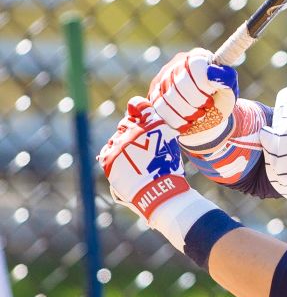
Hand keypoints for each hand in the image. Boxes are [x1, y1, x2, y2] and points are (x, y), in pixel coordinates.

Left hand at [98, 97, 190, 220]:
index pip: (138, 105)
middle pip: (125, 124)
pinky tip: (124, 166)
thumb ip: (155, 130)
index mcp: (153, 124)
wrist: (159, 191)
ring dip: (121, 146)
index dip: (136, 107)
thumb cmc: (168, 169)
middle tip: (138, 149)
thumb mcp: (169, 143)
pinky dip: (113, 157)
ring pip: (115, 139)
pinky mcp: (109, 157)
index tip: (136, 112)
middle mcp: (135, 130)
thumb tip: (140, 122)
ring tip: (133, 162)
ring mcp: (120, 144)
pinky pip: (106, 151)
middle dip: (129, 133)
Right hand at [149, 49, 238, 141]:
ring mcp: (163, 76)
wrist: (207, 116)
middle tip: (203, 111)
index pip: (195, 65)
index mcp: (199, 57)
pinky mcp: (154, 92)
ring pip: (166, 96)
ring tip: (196, 116)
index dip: (202, 86)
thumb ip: (226, 79)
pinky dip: (174, 119)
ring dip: (184, 112)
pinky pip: (158, 107)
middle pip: (178, 83)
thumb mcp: (229, 90)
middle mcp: (178, 62)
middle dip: (193, 102)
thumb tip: (212, 71)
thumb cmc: (220, 100)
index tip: (210, 99)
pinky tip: (185, 122)